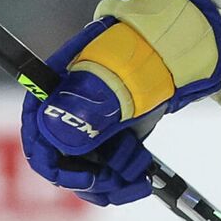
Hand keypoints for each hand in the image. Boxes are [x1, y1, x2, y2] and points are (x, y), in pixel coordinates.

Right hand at [19, 0, 220, 202]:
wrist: (183, 39)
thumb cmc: (149, 45)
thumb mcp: (120, 77)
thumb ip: (87, 107)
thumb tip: (56, 135)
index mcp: (60, 84)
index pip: (38, 131)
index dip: (51, 159)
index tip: (80, 175)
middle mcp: (70, 104)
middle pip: (61, 155)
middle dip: (87, 176)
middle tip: (117, 180)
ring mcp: (93, 118)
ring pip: (85, 165)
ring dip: (107, 180)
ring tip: (135, 177)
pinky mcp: (113, 130)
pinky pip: (106, 164)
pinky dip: (119, 176)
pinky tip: (138, 176)